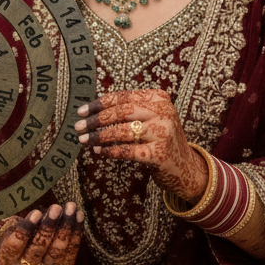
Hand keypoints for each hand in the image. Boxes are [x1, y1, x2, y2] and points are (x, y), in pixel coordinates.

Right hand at [0, 201, 82, 264]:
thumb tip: (9, 210)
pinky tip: (79, 215)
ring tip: (71, 207)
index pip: (15, 246)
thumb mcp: (8, 232)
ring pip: (57, 249)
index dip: (25, 230)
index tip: (35, 212)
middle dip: (49, 227)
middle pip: (38, 248)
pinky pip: (72, 249)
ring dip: (65, 227)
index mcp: (8, 258)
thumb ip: (11, 223)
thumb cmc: (17, 243)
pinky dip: (77, 232)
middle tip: (56, 208)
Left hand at [75, 89, 207, 202]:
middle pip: (122, 111)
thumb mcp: (152, 118)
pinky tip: (99, 150)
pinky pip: (128, 150)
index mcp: (159, 98)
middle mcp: (164, 112)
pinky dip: (111, 151)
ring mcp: (163, 132)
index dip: (100, 103)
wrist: (187, 167)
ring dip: (100, 135)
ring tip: (84, 139)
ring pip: (123, 130)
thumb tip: (93, 111)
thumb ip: (131, 111)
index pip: (124, 96)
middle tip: (78, 126)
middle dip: (96, 119)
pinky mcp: (160, 154)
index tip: (82, 111)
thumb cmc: (161, 140)